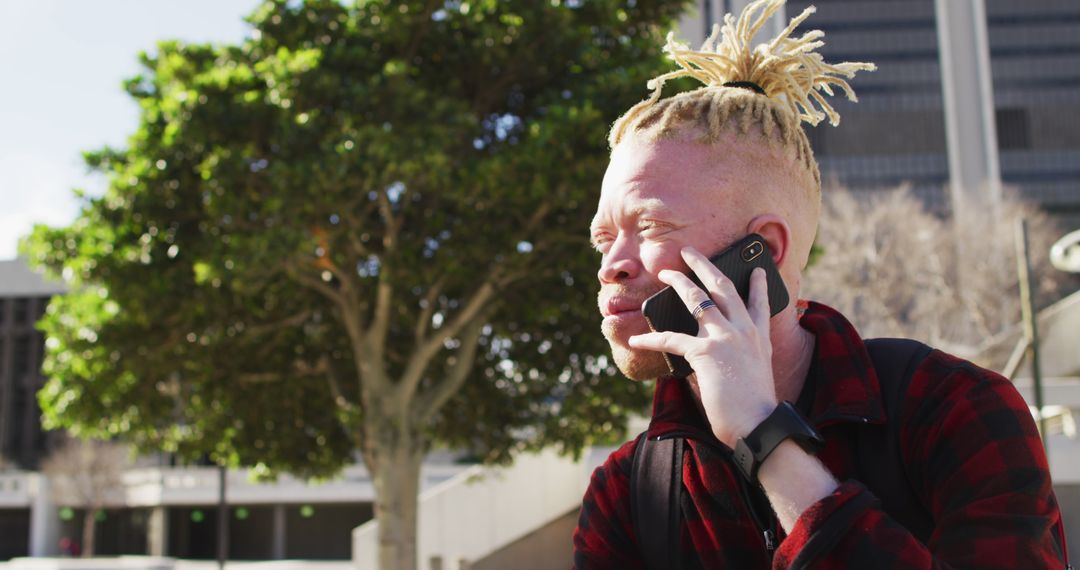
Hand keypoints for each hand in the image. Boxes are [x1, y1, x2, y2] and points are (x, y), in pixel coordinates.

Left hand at [629, 246, 777, 446]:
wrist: (759, 426)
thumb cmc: (754, 409)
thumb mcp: (754, 375)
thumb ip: (740, 359)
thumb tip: (715, 358)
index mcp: (759, 338)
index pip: (760, 303)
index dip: (757, 284)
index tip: (757, 268)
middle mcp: (745, 331)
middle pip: (723, 287)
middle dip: (704, 265)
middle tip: (689, 251)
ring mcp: (726, 338)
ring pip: (698, 299)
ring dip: (678, 283)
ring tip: (663, 274)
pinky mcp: (706, 352)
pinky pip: (672, 339)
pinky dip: (651, 340)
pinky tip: (636, 341)